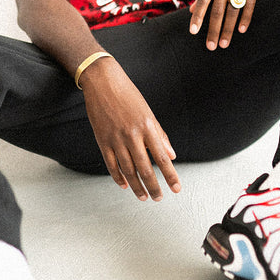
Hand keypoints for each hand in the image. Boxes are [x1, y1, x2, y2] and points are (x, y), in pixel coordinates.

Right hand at [80, 58, 180, 201]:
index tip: (176, 188)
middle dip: (154, 186)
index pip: (162, 157)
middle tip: (159, 198)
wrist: (103, 82)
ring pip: (128, 170)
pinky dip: (118, 177)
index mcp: (147, 127)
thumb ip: (159, 135)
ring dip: (136, 186)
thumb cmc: (128, 94)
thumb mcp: (148, 112)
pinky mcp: (102, 140)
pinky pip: (111, 164)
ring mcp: (116, 139)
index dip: (170, 175)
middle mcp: (132, 135)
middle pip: (145, 168)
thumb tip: (171, 155)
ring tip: (144, 196)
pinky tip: (124, 185)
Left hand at [189, 0, 272, 48]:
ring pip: (233, 9)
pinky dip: (246, 18)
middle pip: (218, 8)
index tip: (193, 32)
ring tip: (224, 44)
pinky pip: (250, 3)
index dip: (198, 16)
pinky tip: (241, 30)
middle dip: (214, 29)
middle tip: (211, 46)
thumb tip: (191, 11)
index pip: (203, 0)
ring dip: (228, 28)